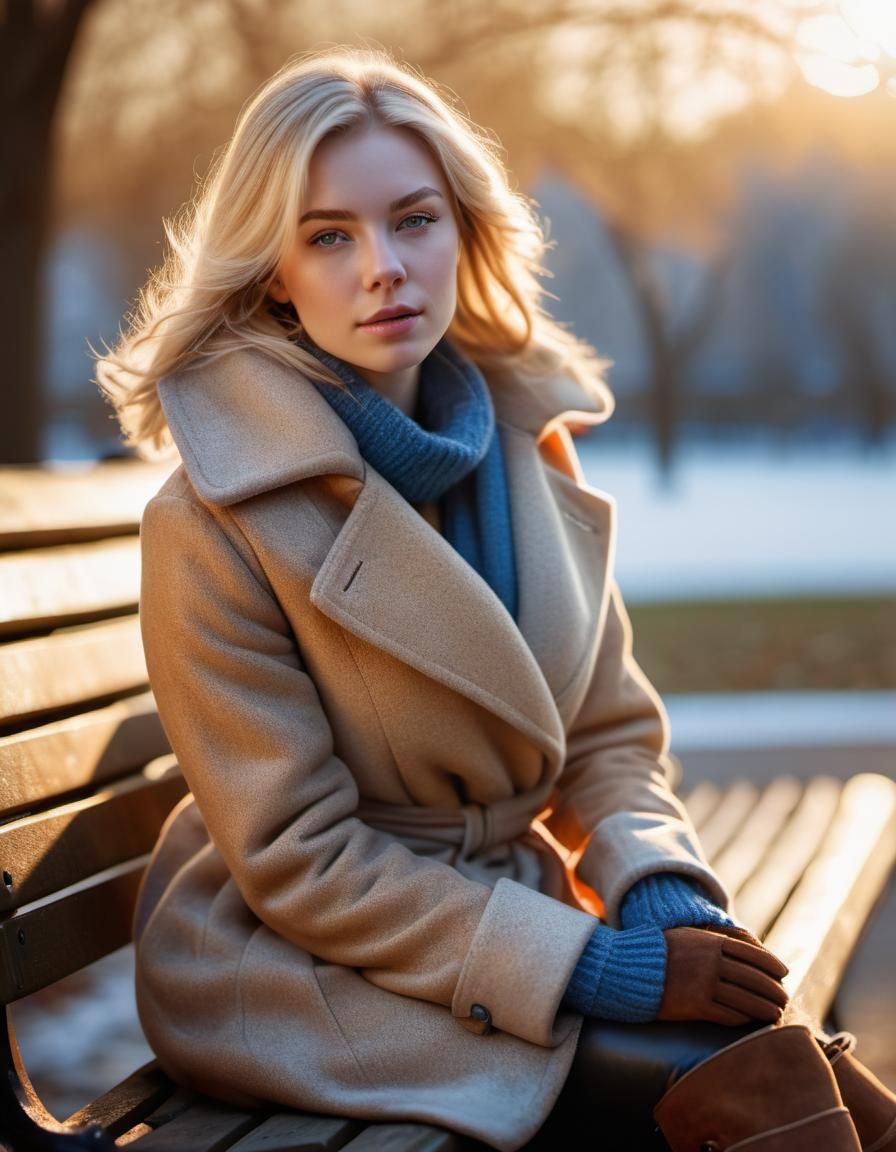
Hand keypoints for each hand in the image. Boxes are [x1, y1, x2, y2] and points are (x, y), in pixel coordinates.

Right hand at [658, 926, 788, 1025]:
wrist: (631, 968)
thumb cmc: (662, 950)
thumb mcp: (690, 936)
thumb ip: (717, 940)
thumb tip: (749, 943)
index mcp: (711, 942)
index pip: (753, 954)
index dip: (772, 964)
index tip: (784, 973)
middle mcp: (711, 962)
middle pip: (754, 979)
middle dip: (774, 990)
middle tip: (784, 998)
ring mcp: (704, 985)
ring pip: (746, 1000)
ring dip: (765, 1008)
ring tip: (775, 1013)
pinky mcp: (696, 1006)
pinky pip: (729, 1015)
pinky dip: (744, 1018)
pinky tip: (751, 1020)